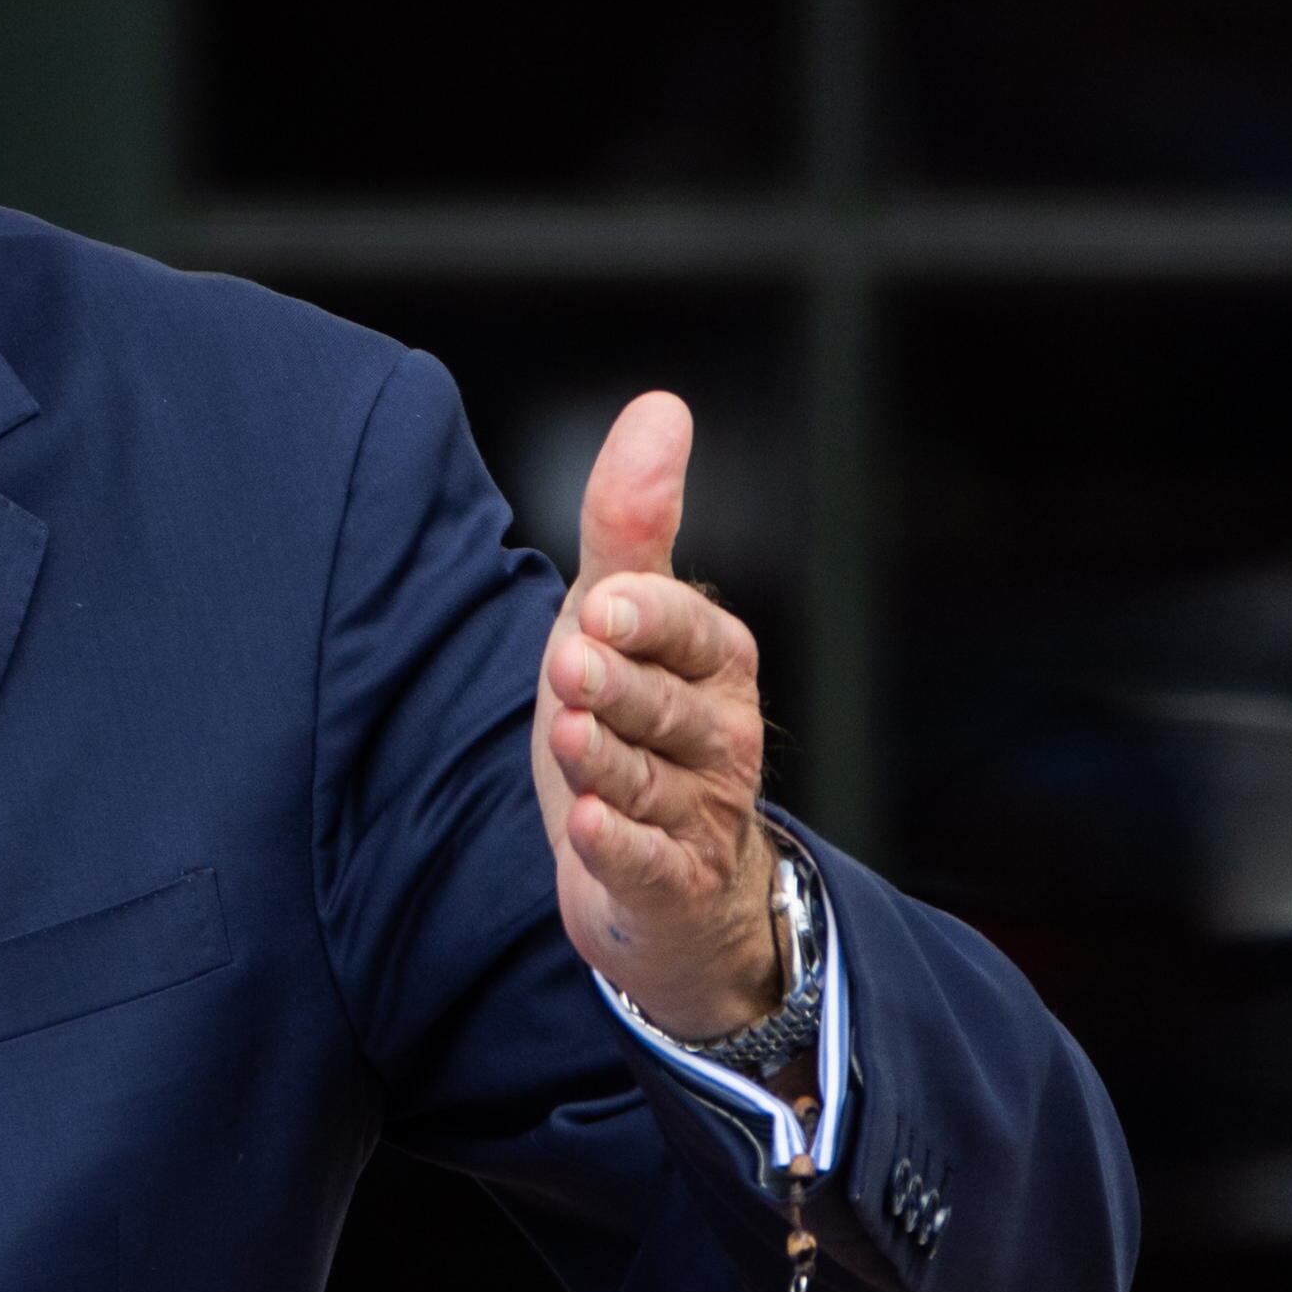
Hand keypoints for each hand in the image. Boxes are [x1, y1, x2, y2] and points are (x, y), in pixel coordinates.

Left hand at [527, 394, 786, 1038]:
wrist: (668, 876)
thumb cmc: (634, 723)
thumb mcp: (619, 620)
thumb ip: (631, 523)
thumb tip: (661, 408)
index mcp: (714, 660)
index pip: (686, 629)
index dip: (646, 618)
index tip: (602, 603)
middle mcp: (721, 734)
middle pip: (665, 706)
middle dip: (620, 686)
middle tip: (573, 665)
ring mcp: (701, 815)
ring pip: (653, 783)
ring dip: (609, 762)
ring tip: (570, 737)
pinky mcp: (672, 883)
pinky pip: (651, 864)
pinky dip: (621, 847)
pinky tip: (589, 826)